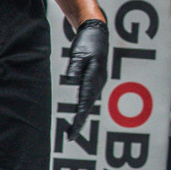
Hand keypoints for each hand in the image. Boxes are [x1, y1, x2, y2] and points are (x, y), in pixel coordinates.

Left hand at [65, 19, 108, 133]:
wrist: (97, 33)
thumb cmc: (86, 42)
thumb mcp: (78, 52)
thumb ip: (75, 67)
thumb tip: (71, 80)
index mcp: (94, 76)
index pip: (85, 101)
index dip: (79, 116)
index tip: (74, 129)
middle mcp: (99, 82)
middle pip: (89, 106)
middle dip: (80, 121)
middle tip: (71, 136)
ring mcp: (99, 81)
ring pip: (90, 103)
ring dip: (82, 116)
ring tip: (73, 129)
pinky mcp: (97, 80)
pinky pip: (90, 97)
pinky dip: (84, 107)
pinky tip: (79, 113)